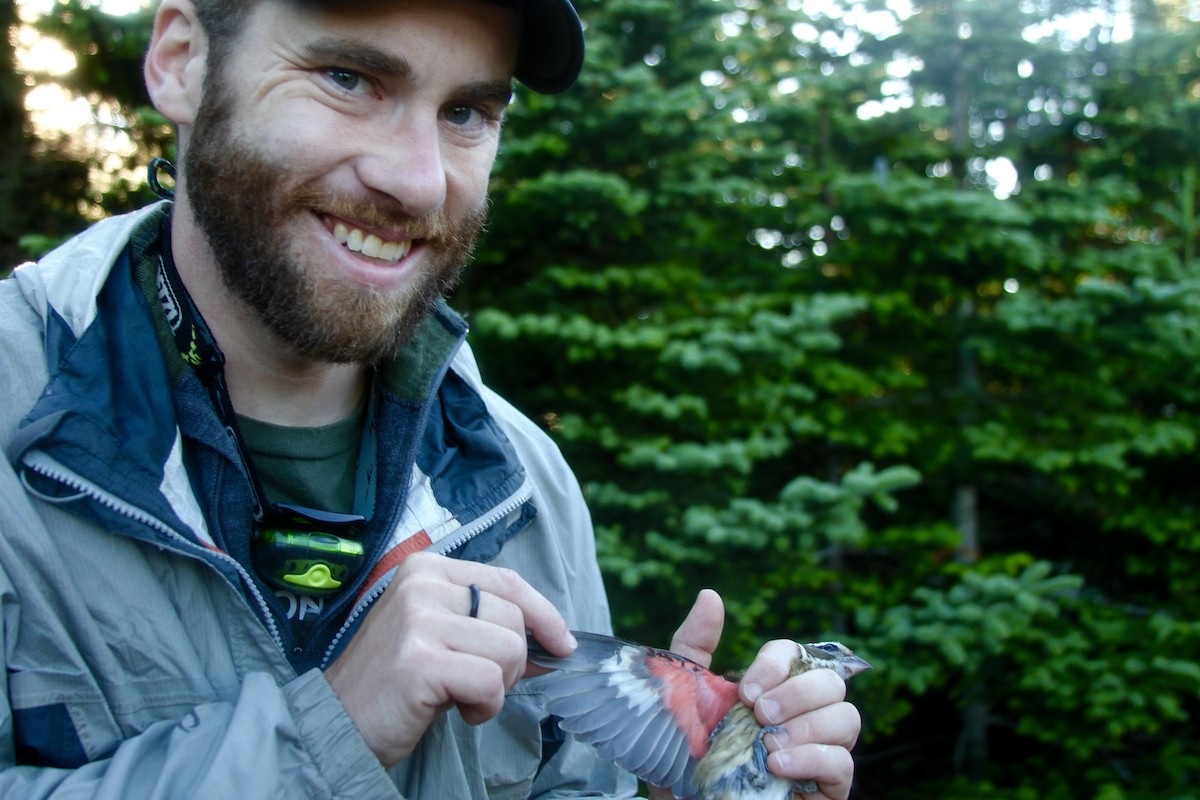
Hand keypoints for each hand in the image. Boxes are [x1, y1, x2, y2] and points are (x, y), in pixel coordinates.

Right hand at [323, 551, 575, 766]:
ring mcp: (419, 619)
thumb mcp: (442, 637)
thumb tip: (555, 641)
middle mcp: (421, 585)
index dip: (545, 614)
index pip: (509, 582)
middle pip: (514, 618)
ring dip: (496, 687)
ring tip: (459, 695)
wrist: (339, 723)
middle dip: (512, 662)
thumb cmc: (397, 683)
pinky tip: (456, 710)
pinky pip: (490, 682)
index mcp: (427, 569)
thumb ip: (489, 626)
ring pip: (508, 650)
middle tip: (475, 683)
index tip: (561, 644)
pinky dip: (484, 706)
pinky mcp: (420, 659)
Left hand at [647, 590, 861, 799]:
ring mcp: (819, 752)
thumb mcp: (681, 699)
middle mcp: (801, 717)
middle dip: (796, 693)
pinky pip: (844, 765)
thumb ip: (693, 647)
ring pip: (847, 718)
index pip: (795, 654)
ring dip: (807, 726)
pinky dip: (813, 759)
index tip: (744, 690)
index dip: (775, 663)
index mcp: (772, 689)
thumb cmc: (684, 760)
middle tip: (758, 714)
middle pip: (832, 681)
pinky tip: (778, 766)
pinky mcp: (827, 789)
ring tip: (767, 745)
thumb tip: (711, 595)